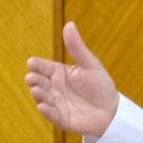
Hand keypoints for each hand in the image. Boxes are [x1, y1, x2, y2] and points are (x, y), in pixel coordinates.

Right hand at [26, 22, 119, 136]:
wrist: (111, 109)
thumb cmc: (100, 84)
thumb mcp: (89, 64)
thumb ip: (77, 47)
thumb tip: (69, 24)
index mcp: (59, 73)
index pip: (44, 67)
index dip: (37, 65)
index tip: (31, 62)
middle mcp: (54, 88)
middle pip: (40, 82)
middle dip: (35, 80)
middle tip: (31, 77)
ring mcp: (56, 104)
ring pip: (43, 98)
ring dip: (39, 94)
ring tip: (36, 89)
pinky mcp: (61, 119)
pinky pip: (52, 115)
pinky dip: (47, 111)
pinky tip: (43, 106)